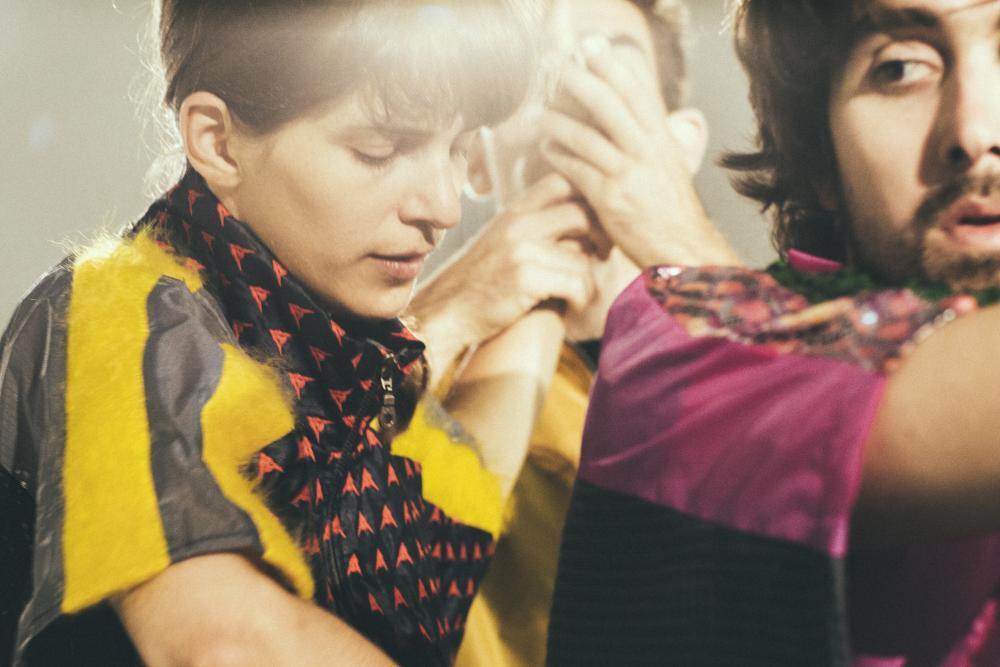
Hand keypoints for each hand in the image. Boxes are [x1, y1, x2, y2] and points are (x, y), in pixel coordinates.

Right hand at [409, 173, 599, 382]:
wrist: (446, 313)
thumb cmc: (479, 284)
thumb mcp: (501, 242)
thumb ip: (533, 227)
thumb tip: (582, 223)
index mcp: (513, 211)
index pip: (561, 182)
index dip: (587, 198)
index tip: (597, 222)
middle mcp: (517, 224)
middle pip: (581, 211)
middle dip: (603, 234)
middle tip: (603, 254)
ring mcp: (521, 249)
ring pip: (583, 255)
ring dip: (592, 277)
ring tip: (586, 289)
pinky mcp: (526, 277)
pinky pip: (577, 282)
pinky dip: (583, 297)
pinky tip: (575, 305)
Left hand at [541, 36, 739, 267]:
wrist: (683, 249)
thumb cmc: (670, 207)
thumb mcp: (669, 164)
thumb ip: (650, 136)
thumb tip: (632, 108)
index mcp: (662, 138)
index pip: (637, 90)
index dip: (612, 66)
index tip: (591, 47)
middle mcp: (647, 151)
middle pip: (609, 105)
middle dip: (579, 82)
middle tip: (556, 70)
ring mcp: (628, 175)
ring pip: (587, 137)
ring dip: (559, 121)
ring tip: (540, 114)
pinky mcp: (610, 200)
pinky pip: (577, 170)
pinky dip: (559, 156)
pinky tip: (547, 148)